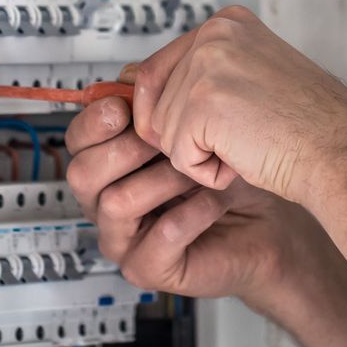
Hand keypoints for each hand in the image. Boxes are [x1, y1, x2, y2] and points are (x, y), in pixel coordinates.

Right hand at [65, 89, 321, 314]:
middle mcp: (107, 203)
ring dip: (163, 179)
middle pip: (82, 174)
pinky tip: (214, 199)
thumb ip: (158, 100)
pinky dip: (191, 214)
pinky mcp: (150, 269)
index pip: (77, 141)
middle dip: (125, 149)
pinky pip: (159, 239)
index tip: (125, 107)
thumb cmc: (230, 171)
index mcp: (108, 165)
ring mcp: (125, 239)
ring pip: (116, 204)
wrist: (269, 220)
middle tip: (166, 139)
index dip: (95, 121)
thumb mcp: (194, 123)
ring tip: (200, 170)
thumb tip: (130, 77)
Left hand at [129, 6, 346, 202]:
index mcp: (226, 23)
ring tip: (248, 144)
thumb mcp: (248, 79)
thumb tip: (131, 84)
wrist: (341, 152)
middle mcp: (214, 34)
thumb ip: (201, 74)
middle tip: (237, 137)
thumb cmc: (306, 127)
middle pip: (154, 101)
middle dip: (184, 134)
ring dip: (200, 154)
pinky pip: (177, 156)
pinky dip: (207, 172)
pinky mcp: (203, 103)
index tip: (207, 126)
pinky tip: (245, 157)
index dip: (170, 111)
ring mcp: (207, 65)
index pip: (157, 68)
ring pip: (163, 131)